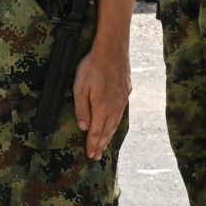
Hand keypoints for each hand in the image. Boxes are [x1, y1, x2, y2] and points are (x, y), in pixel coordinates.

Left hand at [73, 43, 130, 160]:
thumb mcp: (80, 87)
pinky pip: (121, 113)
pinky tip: (114, 124)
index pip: (96, 132)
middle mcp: (114, 107)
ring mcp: (122, 100)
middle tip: (97, 156)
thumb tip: (83, 127)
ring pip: (115, 123)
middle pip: (107, 131)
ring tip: (105, 145)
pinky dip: (116, 123)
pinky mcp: (126, 92)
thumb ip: (81, 109)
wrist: (112, 49)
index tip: (90, 155)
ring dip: (109, 136)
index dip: (92, 144)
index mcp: (102, 108)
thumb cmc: (92, 66)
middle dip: (101, 144)